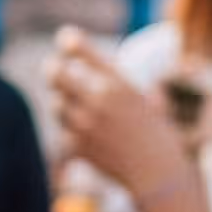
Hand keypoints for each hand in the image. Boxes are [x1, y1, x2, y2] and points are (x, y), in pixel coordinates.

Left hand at [45, 31, 191, 202]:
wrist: (157, 173)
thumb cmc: (155, 133)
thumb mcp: (141, 98)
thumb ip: (113, 82)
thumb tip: (80, 66)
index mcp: (117, 82)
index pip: (79, 49)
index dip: (68, 40)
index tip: (65, 38)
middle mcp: (98, 99)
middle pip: (55, 74)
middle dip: (53, 70)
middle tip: (54, 70)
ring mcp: (84, 123)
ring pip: (56, 104)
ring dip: (63, 103)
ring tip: (79, 108)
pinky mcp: (76, 145)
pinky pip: (63, 130)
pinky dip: (71, 130)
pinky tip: (88, 134)